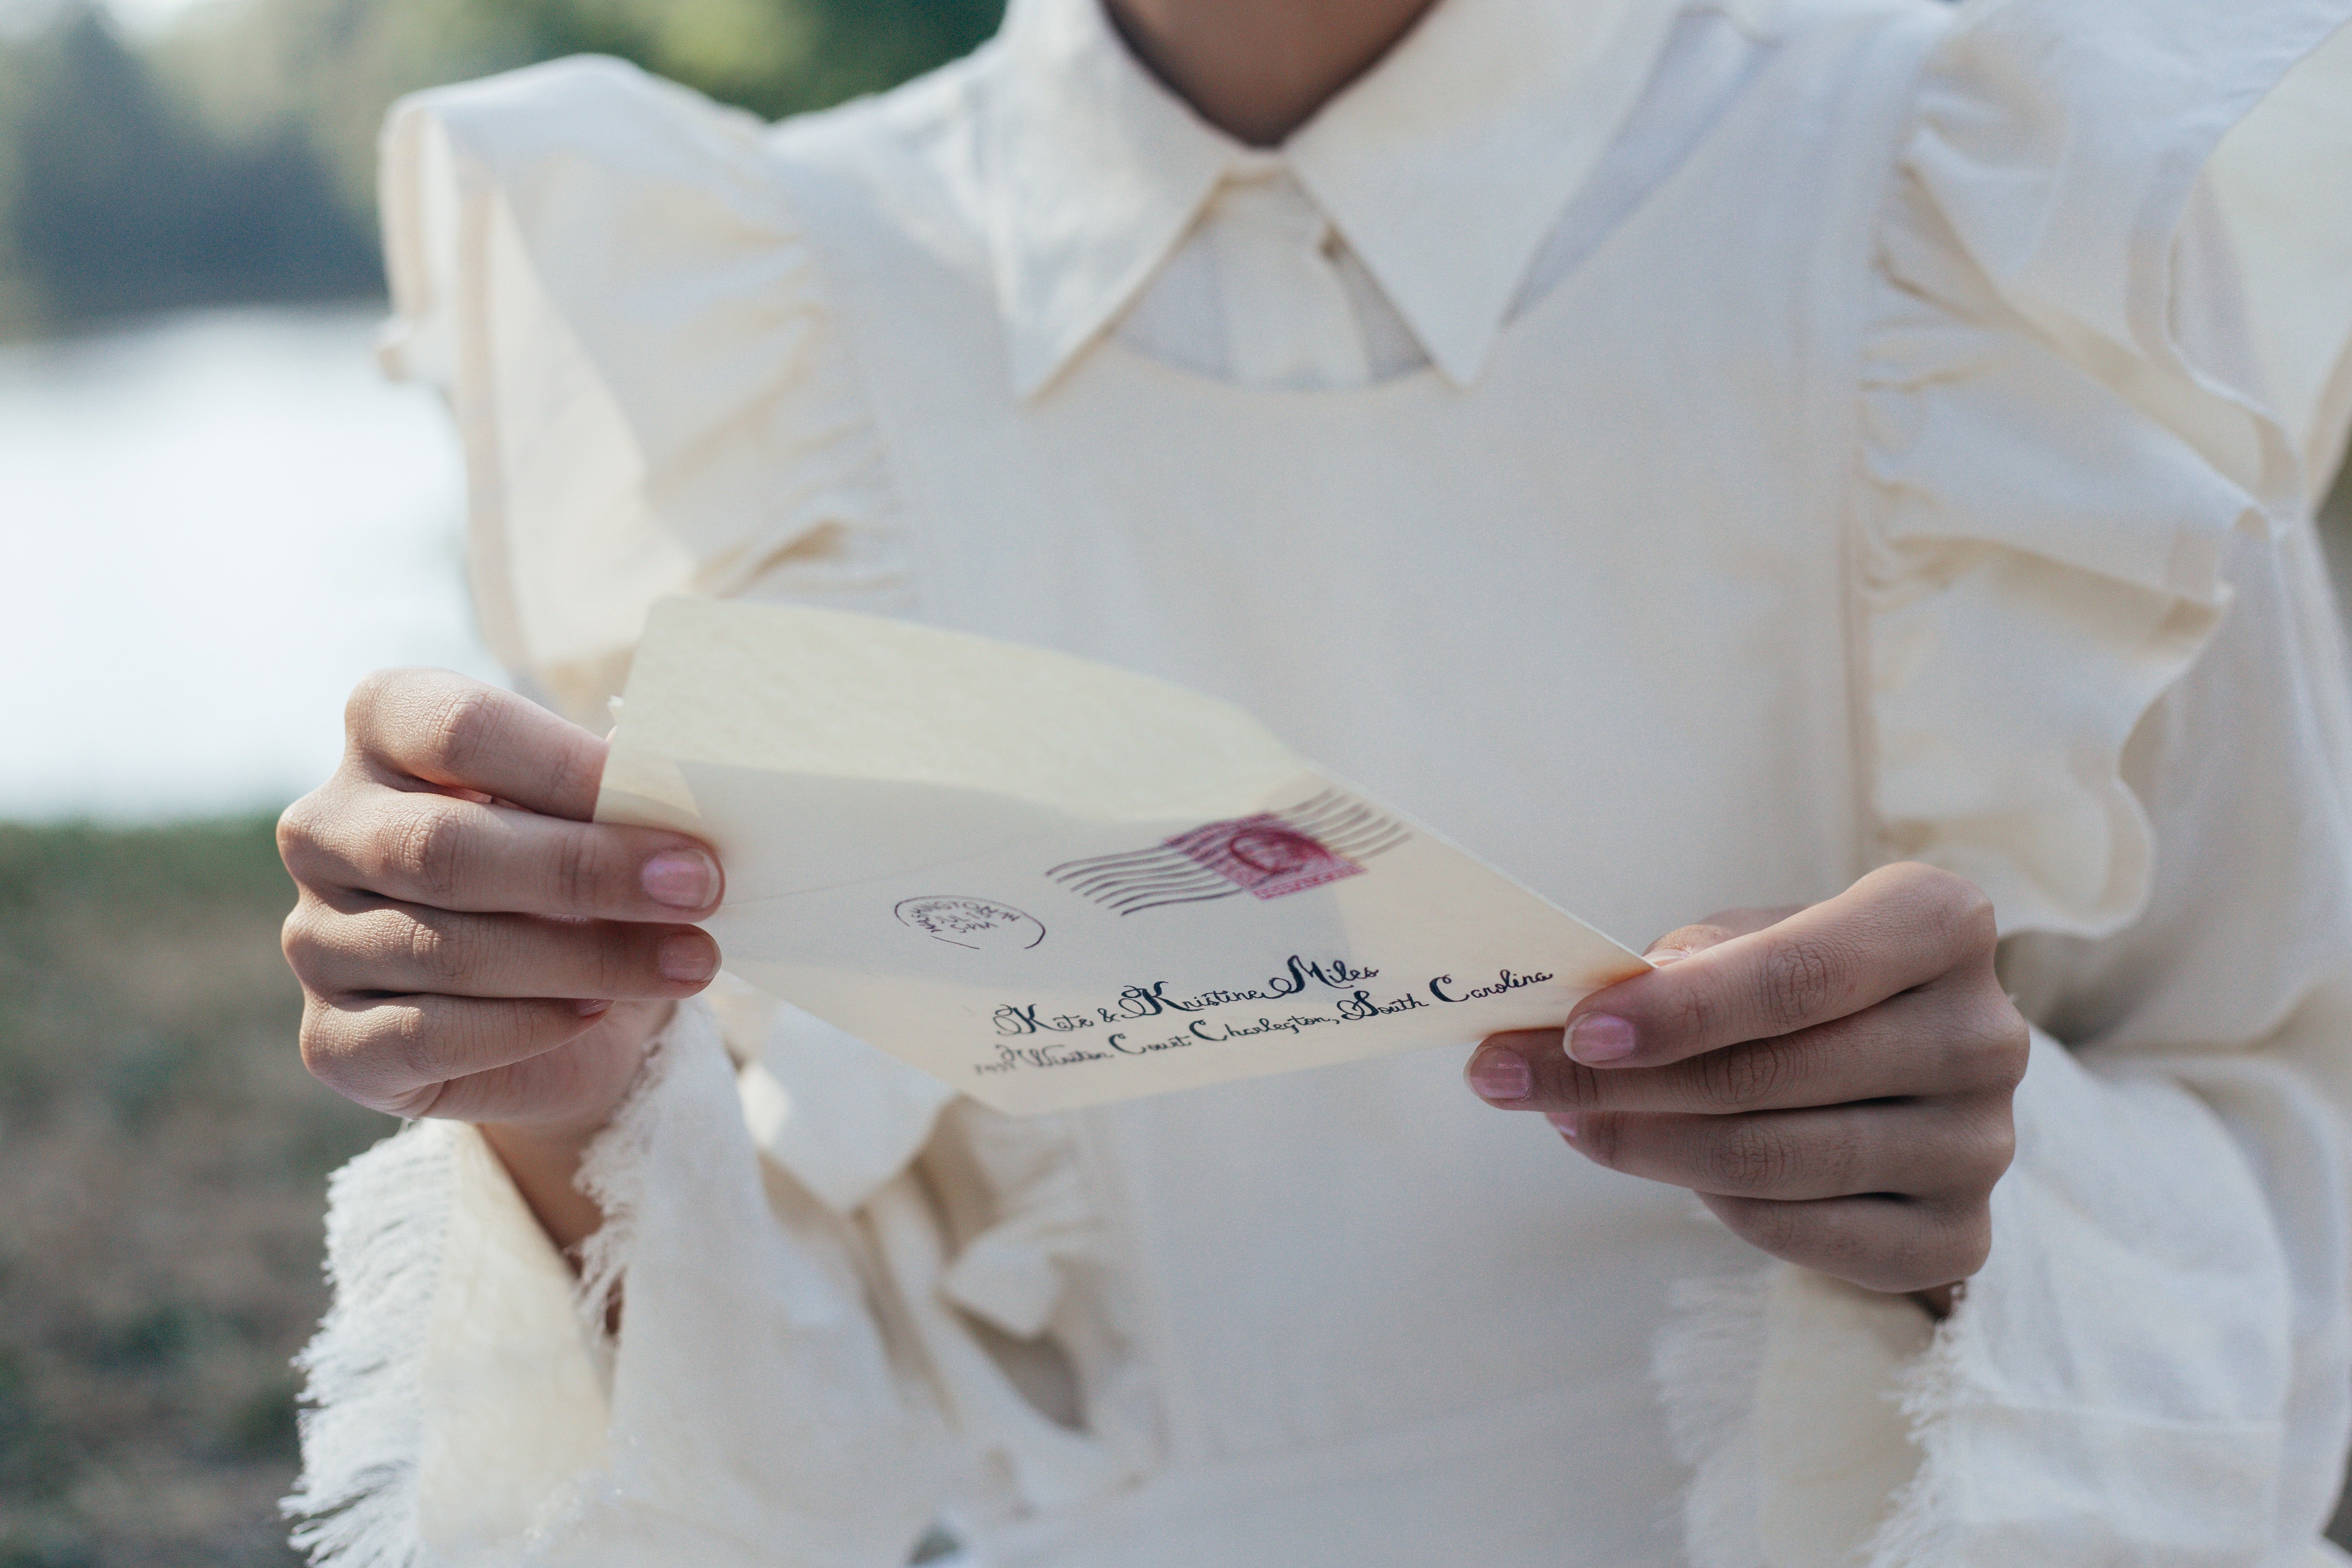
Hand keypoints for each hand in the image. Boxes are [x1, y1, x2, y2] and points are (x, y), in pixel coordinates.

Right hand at [279, 670, 725, 1243]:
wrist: (562, 1012)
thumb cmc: (581, 882)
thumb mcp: (603, 819)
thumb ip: (617, 792)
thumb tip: (669, 774)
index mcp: (382, 731)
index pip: (461, 731)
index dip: (568, 771)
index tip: (674, 810)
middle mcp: (326, 828)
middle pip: (446, 848)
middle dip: (588, 873)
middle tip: (699, 890)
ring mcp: (314, 937)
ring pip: (449, 950)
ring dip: (588, 961)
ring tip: (685, 961)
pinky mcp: (330, 1039)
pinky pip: (427, 1035)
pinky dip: (526, 1028)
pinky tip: (593, 1014)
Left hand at [1464, 863, 2026, 1304]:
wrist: (1900, 1069)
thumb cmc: (1805, 985)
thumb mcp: (1748, 942)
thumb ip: (1681, 969)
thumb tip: (1581, 1016)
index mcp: (1943, 921)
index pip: (1800, 974)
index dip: (1682, 1011)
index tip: (1575, 1031)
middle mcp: (1985, 1033)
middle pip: (1775, 1073)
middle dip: (1620, 1082)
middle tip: (1507, 1080)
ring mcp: (1983, 1143)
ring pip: (1779, 1157)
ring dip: (1647, 1145)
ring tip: (1567, 1118)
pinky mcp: (1959, 1232)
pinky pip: (1805, 1231)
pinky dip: (1715, 1203)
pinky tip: (1656, 1165)